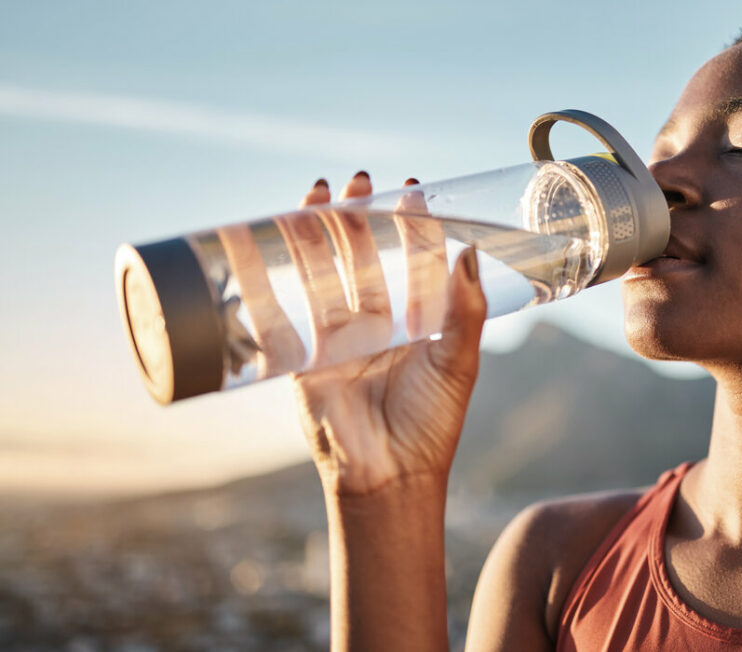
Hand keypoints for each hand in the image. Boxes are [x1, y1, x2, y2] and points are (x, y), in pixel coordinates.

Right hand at [288, 173, 486, 495]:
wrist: (388, 475)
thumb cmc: (431, 424)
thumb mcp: (458, 361)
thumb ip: (466, 309)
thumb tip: (469, 251)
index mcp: (417, 322)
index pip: (411, 260)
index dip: (411, 225)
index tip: (411, 190)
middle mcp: (377, 324)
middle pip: (363, 257)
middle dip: (360, 218)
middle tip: (361, 182)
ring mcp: (337, 336)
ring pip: (324, 271)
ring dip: (319, 232)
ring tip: (322, 192)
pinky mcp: (302, 354)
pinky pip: (284, 306)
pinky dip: (273, 272)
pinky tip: (269, 238)